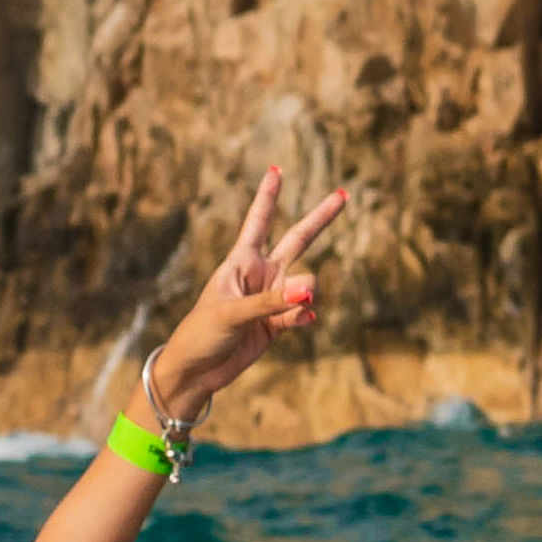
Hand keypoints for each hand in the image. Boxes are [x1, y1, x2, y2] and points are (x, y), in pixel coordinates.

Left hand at [130, 165, 354, 427]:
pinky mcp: (279, 322)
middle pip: (298, 239)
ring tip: (289, 311)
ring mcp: (272, 297)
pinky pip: (303, 312)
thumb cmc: (202, 334)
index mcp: (240, 262)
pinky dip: (303, 316)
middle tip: (344, 194)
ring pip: (307, 285)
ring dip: (305, 295)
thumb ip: (272, 302)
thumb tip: (311, 292)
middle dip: (320, 218)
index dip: (268, 195)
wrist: (197, 371)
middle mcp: (260, 274)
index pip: (259, 221)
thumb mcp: (231, 314)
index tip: (276, 169)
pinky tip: (299, 321)